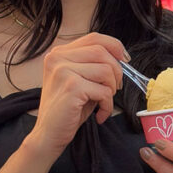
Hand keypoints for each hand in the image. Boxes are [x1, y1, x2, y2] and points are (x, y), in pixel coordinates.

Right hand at [26, 32, 126, 156]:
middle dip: (117, 71)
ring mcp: (63, 71)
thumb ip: (93, 64)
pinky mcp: (72, 87)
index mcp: (59, 53)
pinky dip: (108, 105)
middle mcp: (58, 58)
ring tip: (104, 102)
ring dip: (112, 89)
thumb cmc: (67, 109)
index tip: (124, 60)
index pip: (94, 37)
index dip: (114, 46)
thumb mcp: (78, 79)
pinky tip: (100, 114)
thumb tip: (120, 57)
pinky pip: (104, 91)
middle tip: (114, 89)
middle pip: (102, 52)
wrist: (48, 135)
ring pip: (106, 71)